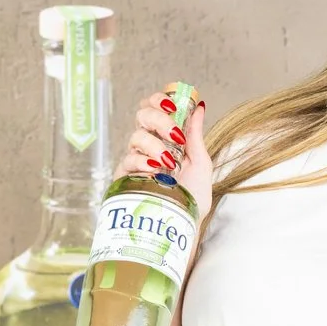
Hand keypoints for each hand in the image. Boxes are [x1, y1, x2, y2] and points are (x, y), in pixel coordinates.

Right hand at [123, 88, 212, 210]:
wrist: (183, 224)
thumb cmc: (192, 197)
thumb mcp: (200, 163)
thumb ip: (195, 135)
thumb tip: (199, 107)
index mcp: (166, 138)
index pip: (154, 108)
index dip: (159, 101)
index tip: (173, 107)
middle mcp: (149, 145)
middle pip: (142, 115)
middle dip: (159, 120)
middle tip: (175, 136)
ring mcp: (136, 160)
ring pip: (136, 137)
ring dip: (155, 146)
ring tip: (169, 164)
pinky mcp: (126, 178)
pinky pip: (128, 160)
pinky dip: (143, 162)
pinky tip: (154, 171)